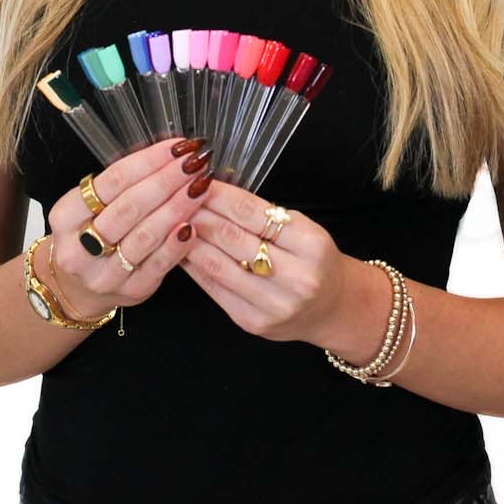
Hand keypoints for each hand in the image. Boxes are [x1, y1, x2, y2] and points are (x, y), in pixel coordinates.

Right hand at [43, 136, 212, 319]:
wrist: (78, 287)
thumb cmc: (91, 232)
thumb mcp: (91, 205)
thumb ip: (124, 183)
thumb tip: (171, 154)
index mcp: (66, 216)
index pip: (112, 181)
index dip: (149, 161)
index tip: (178, 147)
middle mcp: (79, 248)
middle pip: (129, 208)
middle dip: (167, 181)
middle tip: (195, 163)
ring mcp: (104, 274)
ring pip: (145, 236)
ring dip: (177, 207)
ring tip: (201, 186)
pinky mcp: (130, 291)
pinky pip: (158, 265)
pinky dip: (177, 244)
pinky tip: (193, 225)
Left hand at [178, 177, 353, 344]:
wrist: (331, 309)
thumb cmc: (312, 260)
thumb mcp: (303, 229)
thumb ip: (263, 215)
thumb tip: (213, 193)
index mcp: (311, 245)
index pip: (254, 213)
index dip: (221, 195)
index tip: (198, 181)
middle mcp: (296, 278)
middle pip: (233, 238)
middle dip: (200, 213)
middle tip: (177, 197)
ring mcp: (273, 305)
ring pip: (218, 265)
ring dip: (190, 240)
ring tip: (172, 220)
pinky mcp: (253, 323)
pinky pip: (214, 289)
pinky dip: (194, 267)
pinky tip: (181, 250)